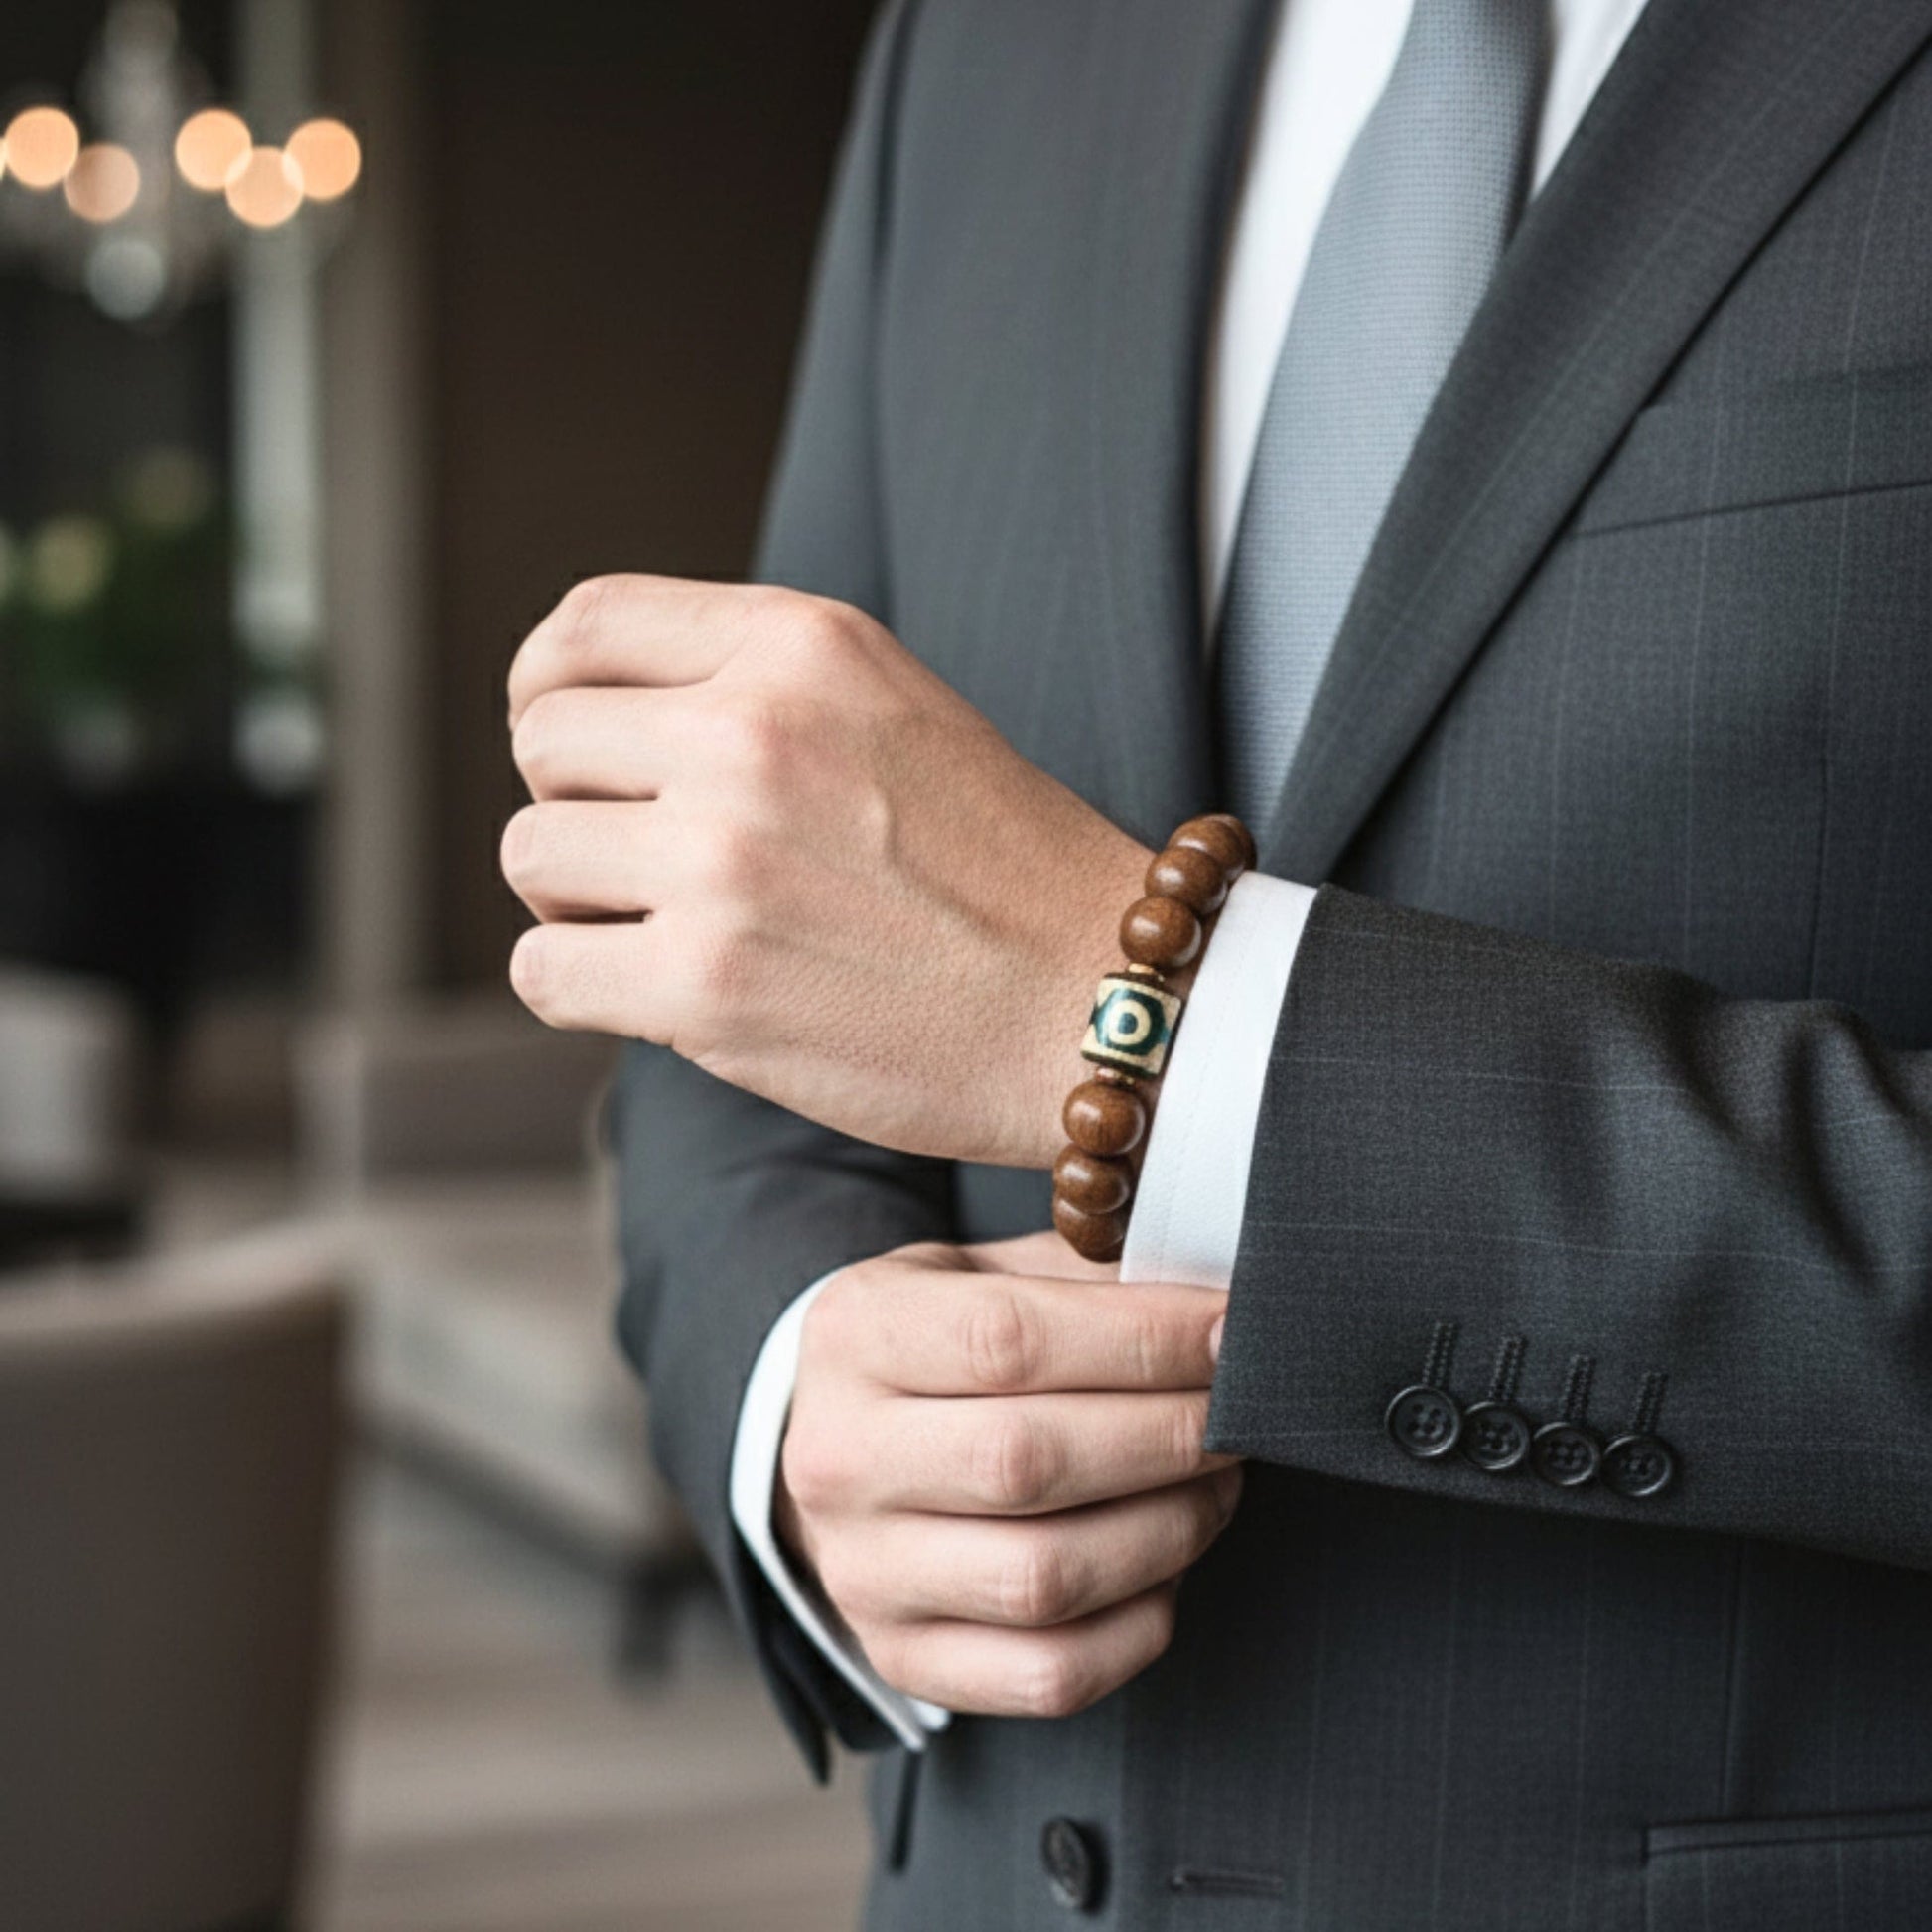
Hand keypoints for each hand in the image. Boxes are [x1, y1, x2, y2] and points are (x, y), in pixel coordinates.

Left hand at [503, 575, 1151, 1167]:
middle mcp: (751, 733)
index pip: (583, 625)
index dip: (549, 690)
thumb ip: (753, 686)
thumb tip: (585, 722)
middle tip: (650, 863)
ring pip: (532, 856)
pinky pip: (541, 969)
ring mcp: (723, 861)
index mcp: (801, 646)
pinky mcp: (705, 986)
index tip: (576, 751)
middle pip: (544, 741)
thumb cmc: (1002, 871)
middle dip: (578, 806)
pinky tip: (657, 995)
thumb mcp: (893, 706)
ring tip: (672, 929)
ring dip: (579, 902)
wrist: (1100, 1005)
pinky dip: (581, 986)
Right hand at [776, 1232, 1239, 1718]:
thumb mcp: (980, 1274)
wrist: (839, 1444)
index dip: (1141, 1340)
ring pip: (1046, 1578)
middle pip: (1029, 1462)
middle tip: (1240, 1408)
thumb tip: (1214, 1303)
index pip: (1008, 1341)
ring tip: (1215, 1480)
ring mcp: (863, 1574)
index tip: (1228, 1331)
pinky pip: (1050, 1674)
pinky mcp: (904, 1658)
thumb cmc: (936, 1348)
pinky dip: (1140, 1623)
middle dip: (1170, 1434)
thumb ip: (1082, 1280)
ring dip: (1169, 1529)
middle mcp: (840, 1461)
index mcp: (856, 1336)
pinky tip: (1168, 1563)